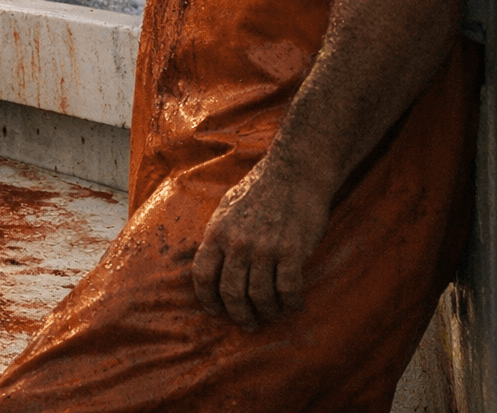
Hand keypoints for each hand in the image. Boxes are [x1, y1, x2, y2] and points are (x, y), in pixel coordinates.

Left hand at [190, 159, 331, 328]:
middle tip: (248, 323)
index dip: (207, 299)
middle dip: (238, 314)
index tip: (215, 311)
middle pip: (230, 292)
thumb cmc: (259, 189)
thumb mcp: (226, 208)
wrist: (294, 173)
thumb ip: (219, 235)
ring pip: (260, 296)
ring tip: (272, 315)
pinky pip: (288, 289)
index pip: (202, 275)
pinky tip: (294, 306)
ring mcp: (264, 248)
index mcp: (217, 232)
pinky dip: (291, 303)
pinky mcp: (291, 251)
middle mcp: (237, 243)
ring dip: (267, 312)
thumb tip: (212, 261)